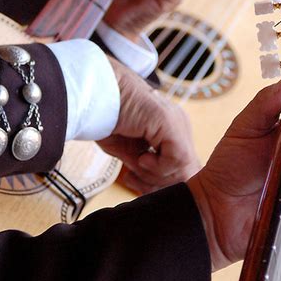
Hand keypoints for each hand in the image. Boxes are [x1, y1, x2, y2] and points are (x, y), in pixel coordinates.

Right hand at [98, 57, 199, 192]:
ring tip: (135, 164)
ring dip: (155, 176)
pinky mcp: (171, 123)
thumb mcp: (129, 150)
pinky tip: (141, 156)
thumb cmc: (107, 118)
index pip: (178, 167)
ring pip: (182, 168)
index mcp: (170, 130)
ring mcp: (177, 123)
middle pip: (184, 171)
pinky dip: (157, 166)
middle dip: (157, 184)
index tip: (133, 181)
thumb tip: (159, 188)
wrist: (96, 93)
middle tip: (133, 179)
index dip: (157, 183)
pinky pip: (177, 159)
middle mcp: (178, 126)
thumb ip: (146, 166)